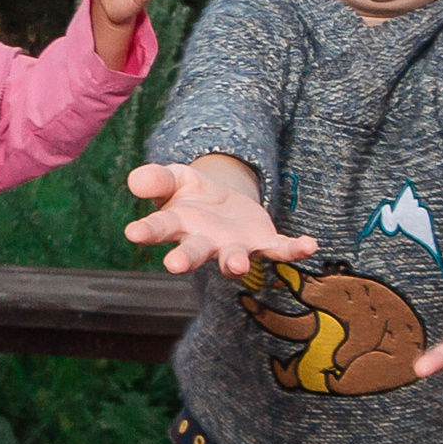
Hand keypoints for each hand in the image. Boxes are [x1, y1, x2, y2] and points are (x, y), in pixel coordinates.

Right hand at [124, 162, 317, 275]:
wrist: (226, 204)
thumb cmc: (192, 194)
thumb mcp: (174, 177)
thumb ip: (156, 179)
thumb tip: (135, 182)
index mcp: (177, 225)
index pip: (157, 229)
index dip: (146, 232)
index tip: (133, 233)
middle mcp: (203, 242)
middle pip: (192, 252)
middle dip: (185, 259)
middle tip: (174, 266)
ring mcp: (234, 247)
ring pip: (233, 259)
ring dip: (234, 263)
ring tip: (235, 265)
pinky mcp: (262, 243)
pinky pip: (279, 250)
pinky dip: (294, 250)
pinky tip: (309, 245)